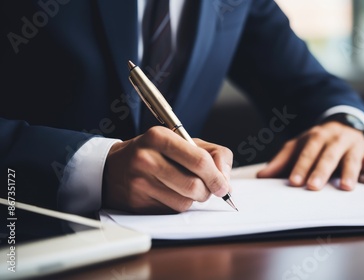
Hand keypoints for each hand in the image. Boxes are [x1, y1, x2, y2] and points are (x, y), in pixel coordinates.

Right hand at [102, 126, 232, 213]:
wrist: (113, 167)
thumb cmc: (155, 152)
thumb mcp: (181, 141)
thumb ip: (211, 153)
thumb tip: (226, 180)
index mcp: (160, 136)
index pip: (199, 160)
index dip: (217, 176)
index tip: (223, 185)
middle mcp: (146, 158)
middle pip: (194, 185)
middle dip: (208, 191)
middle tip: (208, 189)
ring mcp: (139, 182)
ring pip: (184, 202)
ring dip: (192, 199)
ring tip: (185, 188)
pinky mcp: (137, 202)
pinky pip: (171, 211)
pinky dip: (177, 206)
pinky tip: (168, 194)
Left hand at [257, 121, 363, 190]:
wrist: (343, 126)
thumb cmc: (316, 143)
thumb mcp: (297, 147)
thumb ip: (281, 161)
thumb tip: (261, 177)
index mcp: (317, 136)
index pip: (307, 152)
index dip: (300, 167)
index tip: (293, 182)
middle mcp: (336, 139)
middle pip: (328, 156)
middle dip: (321, 171)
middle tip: (314, 187)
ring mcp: (354, 146)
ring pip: (352, 159)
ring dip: (351, 173)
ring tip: (347, 188)